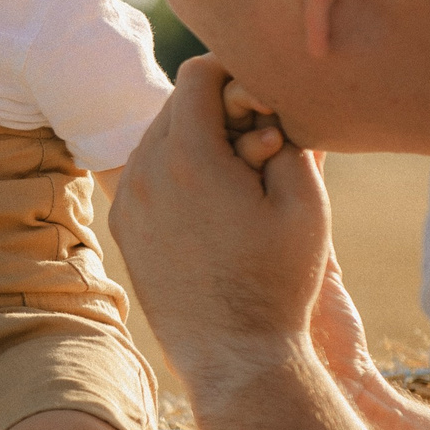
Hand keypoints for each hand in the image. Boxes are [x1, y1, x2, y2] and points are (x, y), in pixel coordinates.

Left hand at [111, 54, 331, 399]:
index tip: (263, 101)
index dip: (236, 74)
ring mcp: (128, 200)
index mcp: (189, 158)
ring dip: (196, 140)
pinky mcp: (124, 226)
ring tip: (238, 179)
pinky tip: (212, 206)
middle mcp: (145, 173)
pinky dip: (176, 171)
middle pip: (177, 103)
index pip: (198, 72)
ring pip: (158, 136)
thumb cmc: (280, 281)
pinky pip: (146, 172)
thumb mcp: (305, 202)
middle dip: (218, 109)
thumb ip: (286, 135)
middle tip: (259, 145)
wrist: (235, 356)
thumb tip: (264, 102)